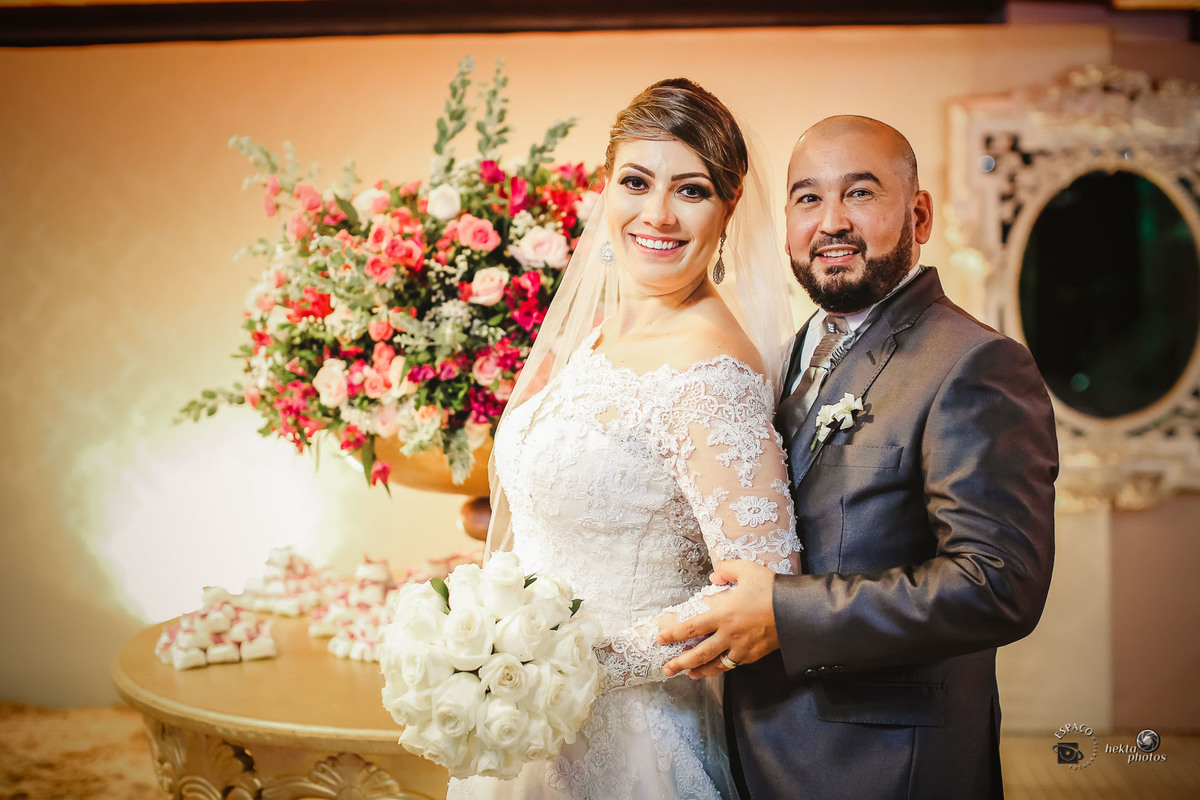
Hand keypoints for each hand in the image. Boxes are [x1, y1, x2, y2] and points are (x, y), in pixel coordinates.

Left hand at [657, 560, 778, 678]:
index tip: (660, 639)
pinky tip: (716, 668)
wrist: (798, 610)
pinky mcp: (754, 655)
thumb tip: (714, 577)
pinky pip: (733, 664)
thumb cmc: (772, 588)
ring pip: (716, 665)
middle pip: (699, 653)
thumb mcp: (747, 569)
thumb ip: (726, 570)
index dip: (674, 634)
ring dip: (700, 671)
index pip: (692, 628)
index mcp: (723, 614)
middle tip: (667, 669)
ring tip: (689, 674)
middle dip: (680, 662)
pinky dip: (721, 668)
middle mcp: (729, 635)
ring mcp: (742, 648)